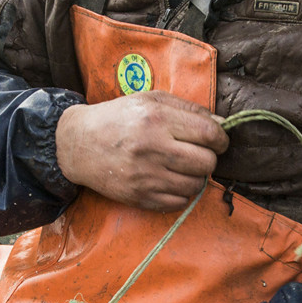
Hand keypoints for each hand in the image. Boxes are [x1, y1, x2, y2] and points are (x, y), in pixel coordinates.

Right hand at [55, 91, 227, 210]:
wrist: (78, 144)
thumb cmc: (117, 118)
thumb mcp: (151, 100)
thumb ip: (189, 109)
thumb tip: (223, 125)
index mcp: (156, 119)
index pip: (209, 134)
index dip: (222, 139)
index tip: (218, 140)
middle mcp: (152, 148)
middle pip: (207, 162)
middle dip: (209, 158)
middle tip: (197, 153)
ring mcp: (145, 176)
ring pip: (196, 185)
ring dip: (195, 177)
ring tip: (181, 166)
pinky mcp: (139, 197)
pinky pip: (179, 202)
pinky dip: (180, 193)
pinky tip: (168, 179)